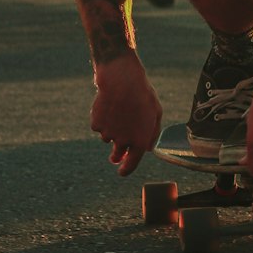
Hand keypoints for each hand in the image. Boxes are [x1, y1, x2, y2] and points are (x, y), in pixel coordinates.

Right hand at [89, 53, 162, 175]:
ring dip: (112, 130)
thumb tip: (146, 149)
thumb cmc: (142, 95)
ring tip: (118, 110)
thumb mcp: (155, 112)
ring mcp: (108, 134)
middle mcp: (123, 141)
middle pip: (116, 155)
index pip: (132, 164)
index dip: (126, 170)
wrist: (122, 80)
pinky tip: (108, 105)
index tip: (121, 172)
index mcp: (140, 141)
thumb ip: (152, 133)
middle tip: (115, 155)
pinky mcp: (96, 125)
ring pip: (108, 137)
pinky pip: (99, 126)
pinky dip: (102, 119)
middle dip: (116, 156)